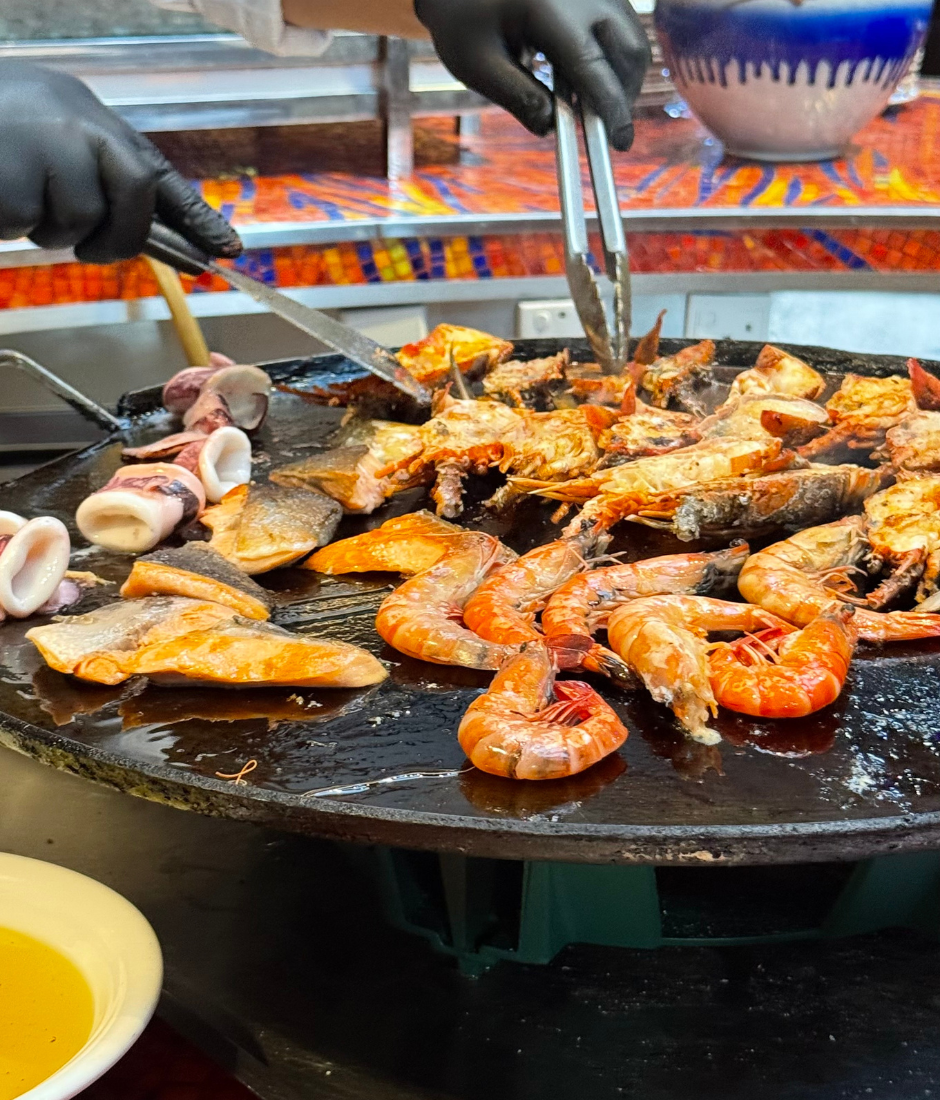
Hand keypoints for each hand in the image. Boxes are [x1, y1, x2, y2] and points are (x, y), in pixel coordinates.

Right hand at [0, 62, 241, 262]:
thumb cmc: (6, 124)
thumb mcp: (65, 137)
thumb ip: (110, 178)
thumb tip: (170, 238)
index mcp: (98, 122)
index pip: (159, 176)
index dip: (196, 217)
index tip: (228, 249)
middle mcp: (81, 127)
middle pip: (134, 201)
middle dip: (117, 237)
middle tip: (90, 246)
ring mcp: (46, 148)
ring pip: (77, 223)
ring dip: (50, 227)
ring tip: (17, 188)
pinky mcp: (10, 176)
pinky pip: (25, 224)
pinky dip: (9, 221)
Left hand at [414, 0, 650, 149]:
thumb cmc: (461, 20)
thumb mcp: (477, 66)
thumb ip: (518, 98)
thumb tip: (554, 127)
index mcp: (548, 5)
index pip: (594, 65)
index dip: (612, 109)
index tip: (620, 143)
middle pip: (630, 47)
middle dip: (625, 93)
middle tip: (604, 127)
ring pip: (631, 35)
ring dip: (621, 75)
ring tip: (592, 103)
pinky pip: (620, 23)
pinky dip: (612, 55)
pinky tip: (584, 76)